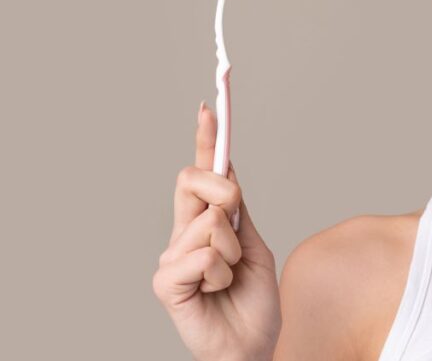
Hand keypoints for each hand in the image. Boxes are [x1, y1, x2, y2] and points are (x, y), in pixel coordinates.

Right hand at [152, 101, 281, 360]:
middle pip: (195, 180)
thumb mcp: (255, 245)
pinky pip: (203, 255)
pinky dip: (222, 273)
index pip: (203, 173)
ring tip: (229, 279)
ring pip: (211, 224)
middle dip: (226, 193)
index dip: (206, 139)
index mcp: (206, 221)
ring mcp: (171, 256)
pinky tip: (216, 292)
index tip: (209, 106)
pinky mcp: (166, 282)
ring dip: (234, 254)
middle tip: (238, 226)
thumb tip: (230, 172)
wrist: (253, 344)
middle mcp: (183, 232)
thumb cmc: (252, 300)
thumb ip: (238, 212)